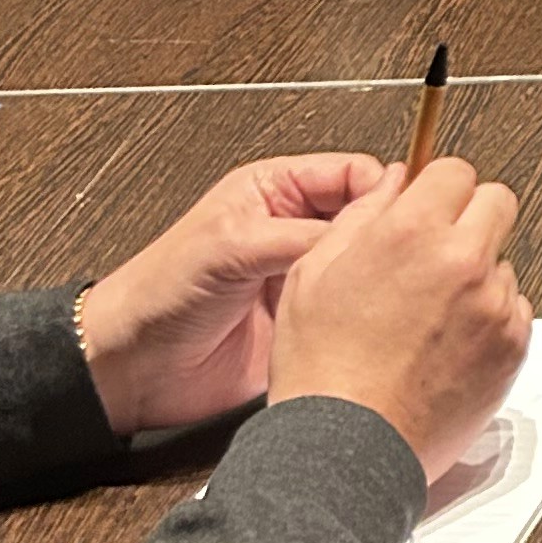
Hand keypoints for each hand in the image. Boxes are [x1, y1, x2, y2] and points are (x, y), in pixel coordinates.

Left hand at [75, 154, 386, 435]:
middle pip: (367, 218)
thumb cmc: (159, 294)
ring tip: (398, 291)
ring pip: (365, 266)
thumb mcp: (232, 246)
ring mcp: (303, 278)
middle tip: (409, 256)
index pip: (352, 173)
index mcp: (276, 191)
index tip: (405, 216)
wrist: (132, 370)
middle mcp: (295, 230)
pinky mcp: (308, 323)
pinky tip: (380, 322)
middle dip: (389, 234)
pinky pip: (352, 312)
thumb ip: (303, 233)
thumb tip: (371, 222)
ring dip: (381, 276)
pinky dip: (370, 316)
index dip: (383, 190)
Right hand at [267, 155, 531, 482]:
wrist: (346, 448)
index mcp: (412, 232)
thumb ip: (362, 217)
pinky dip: (490, 320)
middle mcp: (462, 260)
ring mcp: (494, 304)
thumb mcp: (314, 273)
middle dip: (470, 218)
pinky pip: (514, 311)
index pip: (454, 170)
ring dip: (478, 275)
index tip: (430, 204)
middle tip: (439, 251)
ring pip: (503, 262)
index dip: (438, 188)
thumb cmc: (322, 370)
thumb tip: (393, 185)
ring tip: (430, 317)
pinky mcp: (512, 346)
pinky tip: (446, 346)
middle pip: (496, 202)